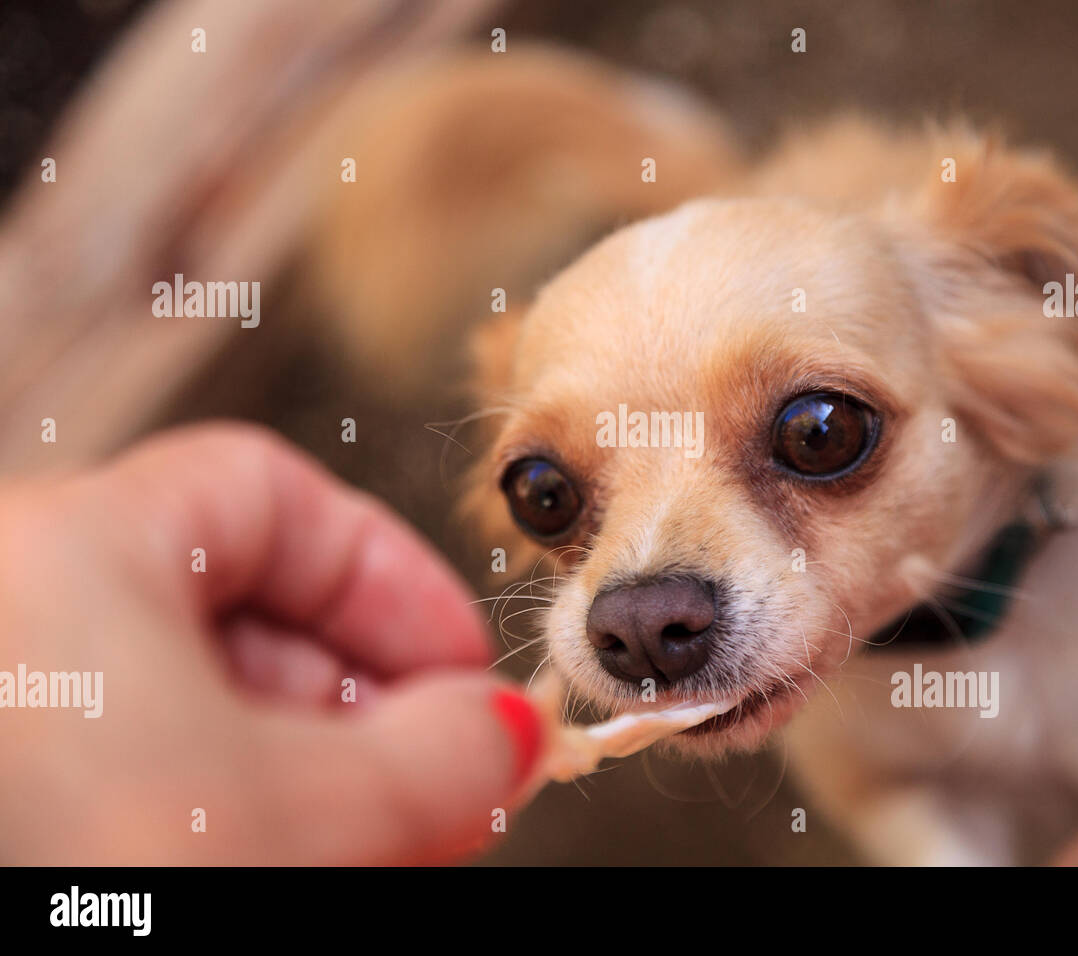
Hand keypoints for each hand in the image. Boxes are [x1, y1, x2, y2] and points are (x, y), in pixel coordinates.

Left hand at [0, 424, 539, 863]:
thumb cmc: (69, 882)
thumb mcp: (303, 815)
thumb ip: (440, 753)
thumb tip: (501, 730)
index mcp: (68, 549)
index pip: (275, 494)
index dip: (391, 577)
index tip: (459, 664)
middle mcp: (14, 606)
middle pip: (243, 611)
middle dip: (365, 705)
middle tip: (439, 779)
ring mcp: (9, 703)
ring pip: (195, 704)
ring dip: (311, 772)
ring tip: (385, 842)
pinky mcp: (15, 785)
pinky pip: (141, 766)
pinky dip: (232, 808)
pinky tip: (294, 855)